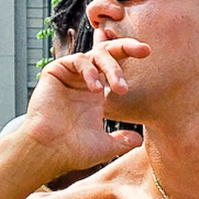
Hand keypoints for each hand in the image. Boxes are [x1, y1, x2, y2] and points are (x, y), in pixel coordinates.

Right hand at [18, 36, 148, 176]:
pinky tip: (95, 89)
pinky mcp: (56, 71)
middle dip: (127, 46)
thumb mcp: (105, 146)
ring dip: (112, 68)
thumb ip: (122, 141)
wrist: (49, 152)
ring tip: (120, 90)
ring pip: (96, 55)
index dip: (130, 57)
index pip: (116, 67)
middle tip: (145, 50)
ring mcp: (70, 75)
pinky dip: (89, 71)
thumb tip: (139, 140)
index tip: (149, 54)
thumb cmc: (72, 151)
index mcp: (96, 93)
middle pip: (107, 52)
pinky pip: (78, 60)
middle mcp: (84, 80)